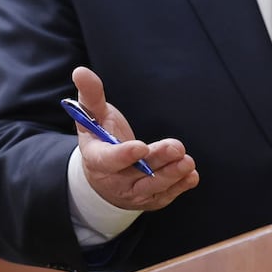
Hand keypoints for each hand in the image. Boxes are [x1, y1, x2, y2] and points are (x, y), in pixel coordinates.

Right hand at [72, 65, 198, 211]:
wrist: (104, 173)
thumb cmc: (100, 137)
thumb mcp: (92, 115)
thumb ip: (90, 94)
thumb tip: (80, 71)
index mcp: (96, 158)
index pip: (108, 160)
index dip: (124, 155)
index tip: (141, 147)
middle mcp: (113, 180)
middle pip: (137, 174)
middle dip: (158, 162)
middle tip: (177, 148)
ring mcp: (132, 193)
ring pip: (153, 187)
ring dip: (172, 175)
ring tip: (187, 161)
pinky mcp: (149, 200)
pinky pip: (165, 196)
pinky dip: (179, 187)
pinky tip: (191, 176)